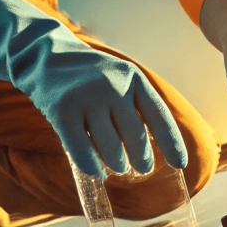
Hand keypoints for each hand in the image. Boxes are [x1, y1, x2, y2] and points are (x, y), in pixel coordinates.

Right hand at [0, 0, 186, 176]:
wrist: (45, 55)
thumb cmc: (91, 77)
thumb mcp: (121, 79)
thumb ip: (140, 105)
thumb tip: (162, 147)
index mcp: (134, 79)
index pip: (159, 117)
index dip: (172, 143)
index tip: (181, 165)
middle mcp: (113, 86)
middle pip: (136, 137)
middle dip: (142, 159)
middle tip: (143, 168)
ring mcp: (87, 97)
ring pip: (110, 147)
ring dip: (118, 164)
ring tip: (120, 168)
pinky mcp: (62, 110)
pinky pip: (81, 150)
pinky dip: (92, 166)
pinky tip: (98, 172)